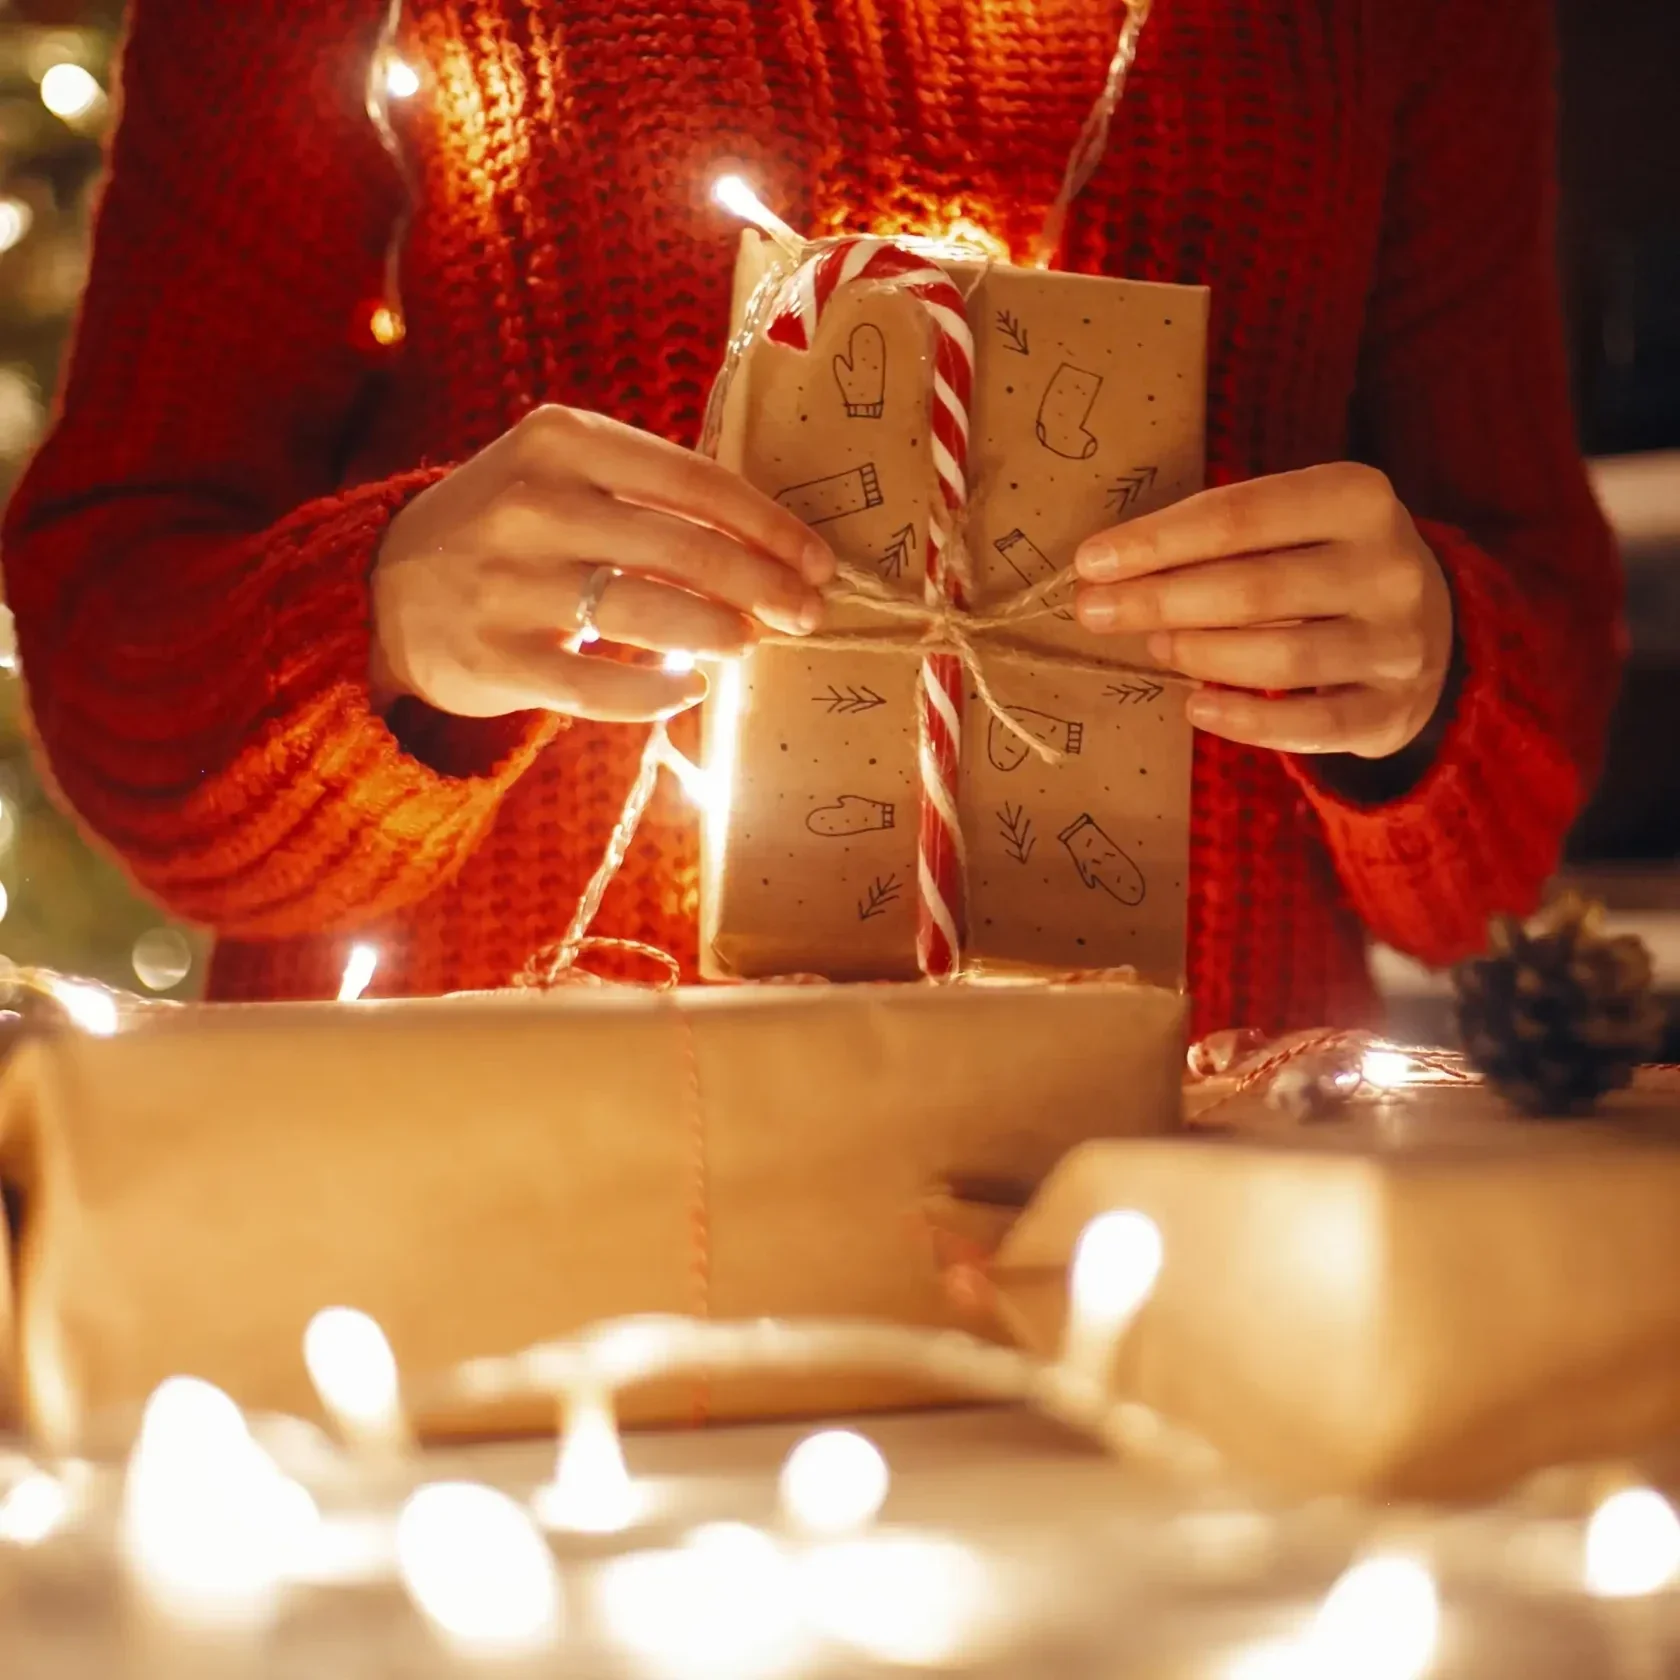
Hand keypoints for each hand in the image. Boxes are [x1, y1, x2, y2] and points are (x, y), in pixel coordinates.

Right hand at [371, 405, 833, 723]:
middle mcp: (535, 502)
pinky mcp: (497, 657)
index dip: (769, 527)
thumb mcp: (562, 472)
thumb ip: (649, 492)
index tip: (817, 561)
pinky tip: (692, 689)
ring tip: (751, 644)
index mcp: (563, 439)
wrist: (386, 586)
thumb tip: (769, 545)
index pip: (696, 481)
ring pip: (650, 614)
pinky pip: (602, 686)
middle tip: (806, 615)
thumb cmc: (509, 528)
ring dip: (720, 633)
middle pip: (686, 548)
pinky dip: (660, 692)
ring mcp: (510, 582)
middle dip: (763, 587)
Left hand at [1073, 464, 1453, 757]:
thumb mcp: (1291, 525)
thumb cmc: (1325, 564)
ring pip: (1281, 658)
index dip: (1158, 542)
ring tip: (1153, 646)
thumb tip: (1108, 569)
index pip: (1239, 517)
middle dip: (1161, 600)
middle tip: (1095, 611)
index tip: (1091, 561)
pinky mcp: (1392, 709)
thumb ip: (1218, 537)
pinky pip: (1310, 725)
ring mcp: (1398, 643)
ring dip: (1200, 654)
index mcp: (1357, 498)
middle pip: (1254, 589)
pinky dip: (1246, 721)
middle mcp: (1389, 566)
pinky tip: (1197, 707)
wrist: (1428, 627)